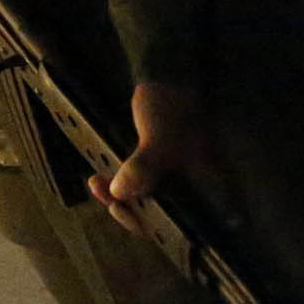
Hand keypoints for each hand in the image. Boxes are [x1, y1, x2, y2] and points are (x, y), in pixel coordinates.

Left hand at [90, 81, 209, 238]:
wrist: (168, 77)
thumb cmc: (173, 108)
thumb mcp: (158, 140)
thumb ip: (142, 168)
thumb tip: (120, 193)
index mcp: (208, 188)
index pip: (183, 225)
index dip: (150, 225)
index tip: (122, 211)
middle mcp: (195, 189)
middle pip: (161, 215)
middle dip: (129, 209)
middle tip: (106, 199)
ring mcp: (177, 178)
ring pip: (147, 200)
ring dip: (119, 196)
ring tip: (96, 184)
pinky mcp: (159, 168)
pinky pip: (139, 185)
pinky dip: (120, 184)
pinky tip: (99, 178)